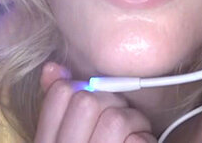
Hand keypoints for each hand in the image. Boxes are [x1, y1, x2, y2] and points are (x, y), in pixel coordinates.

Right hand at [34, 62, 156, 142]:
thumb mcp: (63, 141)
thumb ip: (56, 107)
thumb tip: (55, 66)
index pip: (61, 93)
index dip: (83, 89)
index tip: (94, 105)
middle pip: (89, 101)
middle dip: (113, 102)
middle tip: (120, 118)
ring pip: (118, 118)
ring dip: (136, 121)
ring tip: (135, 133)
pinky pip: (139, 142)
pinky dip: (146, 142)